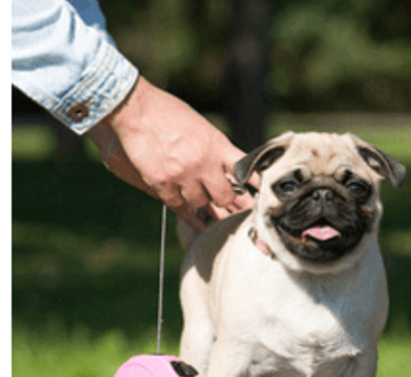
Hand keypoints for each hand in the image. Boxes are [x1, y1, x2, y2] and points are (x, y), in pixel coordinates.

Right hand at [88, 76, 258, 230]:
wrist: (136, 109)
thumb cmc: (169, 113)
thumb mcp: (201, 127)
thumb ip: (215, 149)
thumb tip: (228, 169)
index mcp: (217, 146)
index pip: (245, 171)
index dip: (254, 187)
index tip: (261, 197)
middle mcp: (204, 163)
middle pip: (225, 195)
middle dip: (226, 199)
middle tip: (229, 204)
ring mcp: (183, 175)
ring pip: (201, 202)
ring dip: (202, 202)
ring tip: (203, 199)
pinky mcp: (162, 183)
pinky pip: (179, 207)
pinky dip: (188, 213)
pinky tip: (197, 220)